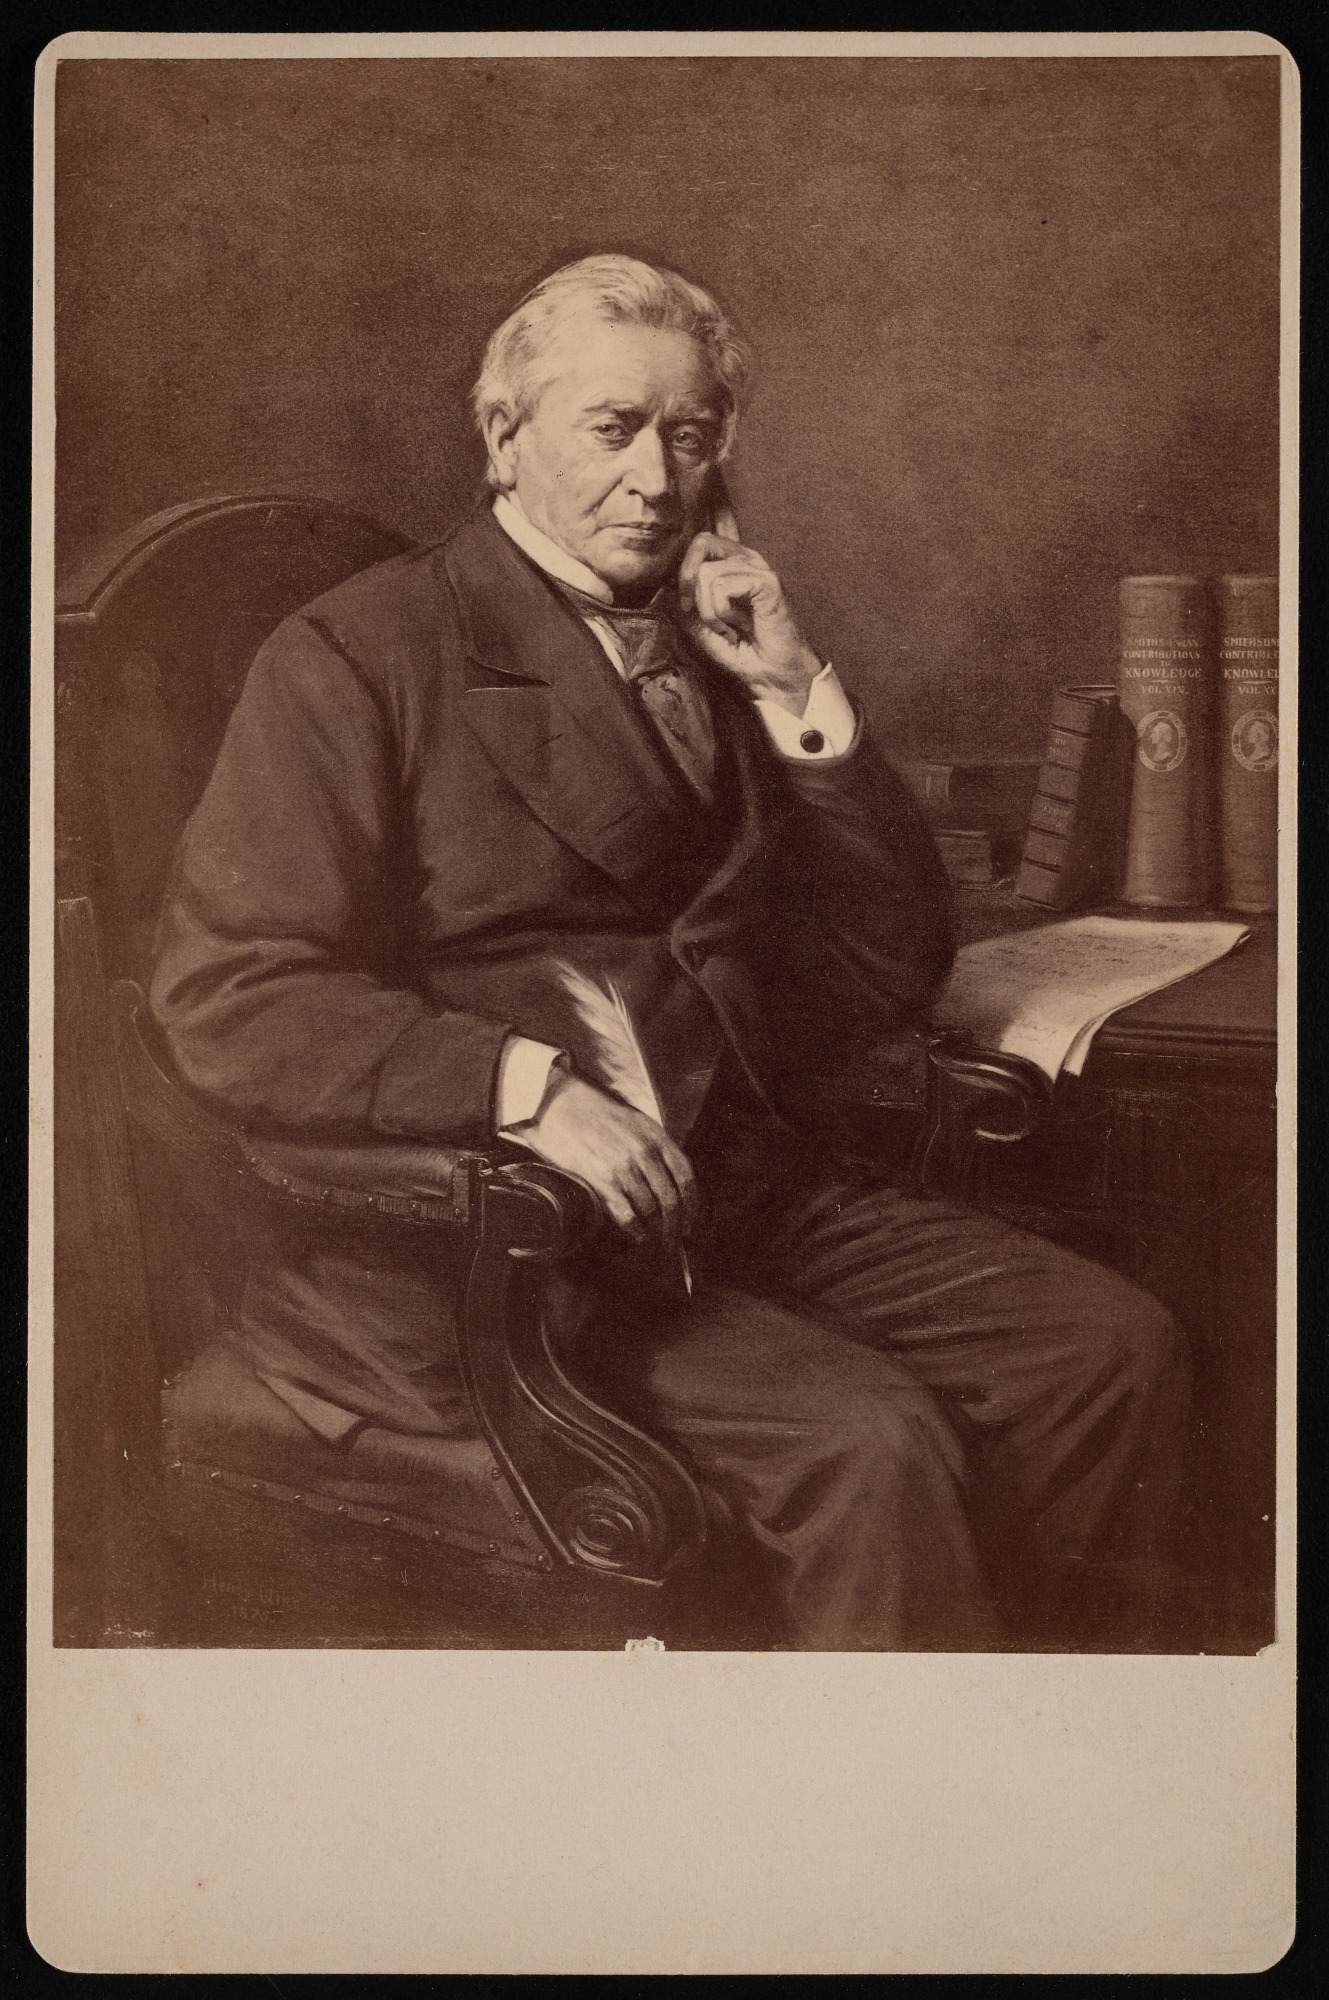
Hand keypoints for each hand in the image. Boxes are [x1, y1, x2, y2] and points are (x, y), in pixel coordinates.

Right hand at [516, 1070, 697, 1249]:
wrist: (559, 1102)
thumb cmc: (594, 1111)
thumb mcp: (635, 1120)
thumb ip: (654, 1145)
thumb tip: (666, 1176)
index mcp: (656, 1136)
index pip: (685, 1176)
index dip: (691, 1204)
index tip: (689, 1219)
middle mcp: (645, 1152)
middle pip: (671, 1199)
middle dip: (676, 1226)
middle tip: (674, 1240)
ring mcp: (625, 1167)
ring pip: (651, 1210)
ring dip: (656, 1232)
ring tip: (655, 1243)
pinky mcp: (602, 1179)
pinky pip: (627, 1214)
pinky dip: (636, 1231)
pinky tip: (637, 1237)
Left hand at [677, 530, 821, 713]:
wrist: (772, 673)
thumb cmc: (742, 650)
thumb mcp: (700, 625)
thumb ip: (686, 601)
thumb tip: (665, 585)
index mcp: (733, 563)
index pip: (703, 540)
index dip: (685, 569)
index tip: (686, 605)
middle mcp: (747, 559)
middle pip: (702, 543)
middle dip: (688, 581)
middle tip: (695, 613)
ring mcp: (759, 569)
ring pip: (707, 572)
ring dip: (708, 611)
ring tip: (726, 630)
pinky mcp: (767, 582)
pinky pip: (722, 586)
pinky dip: (720, 613)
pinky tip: (734, 629)